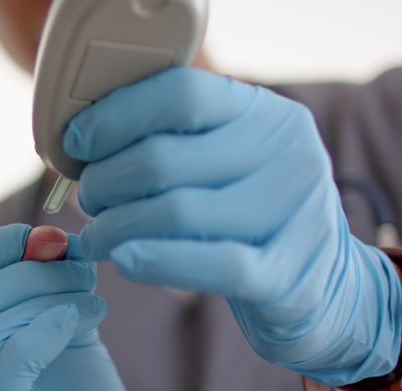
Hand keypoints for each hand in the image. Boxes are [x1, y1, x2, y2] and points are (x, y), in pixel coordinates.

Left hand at [68, 68, 401, 385]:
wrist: (325, 286)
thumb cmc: (246, 218)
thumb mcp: (223, 163)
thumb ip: (170, 143)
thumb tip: (78, 143)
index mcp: (264, 113)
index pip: (180, 93)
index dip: (113, 118)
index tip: (75, 144)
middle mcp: (286, 154)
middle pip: (163, 159)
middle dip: (104, 183)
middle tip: (88, 201)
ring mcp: (291, 214)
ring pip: (176, 212)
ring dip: (115, 227)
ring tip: (97, 238)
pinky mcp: (285, 275)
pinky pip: (211, 264)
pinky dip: (155, 261)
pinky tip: (125, 260)